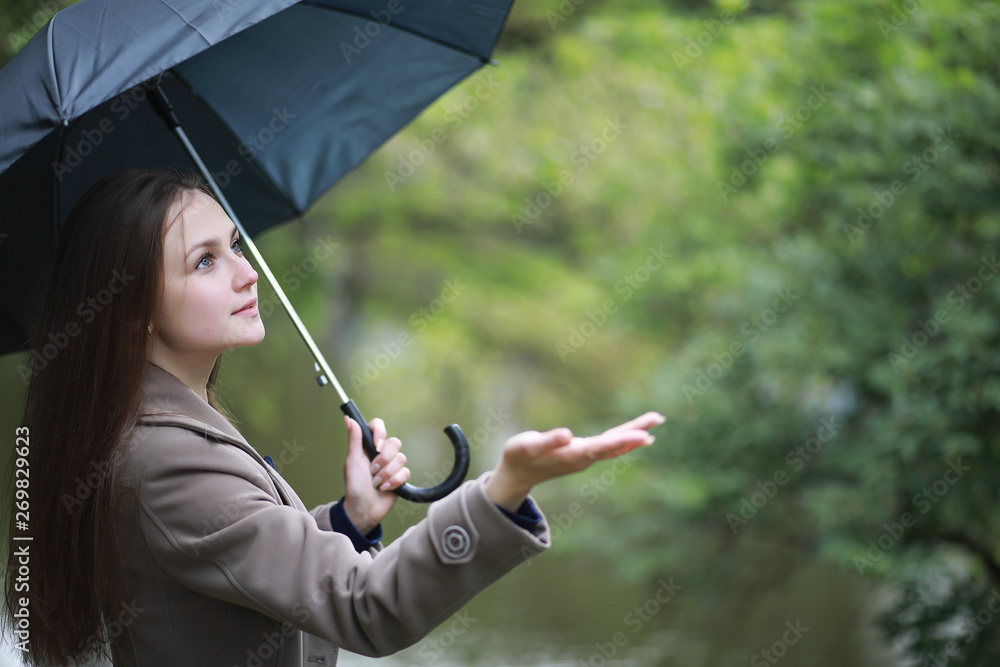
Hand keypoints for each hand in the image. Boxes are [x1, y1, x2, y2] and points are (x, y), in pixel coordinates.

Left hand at [341, 416, 410, 534]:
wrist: (363, 509)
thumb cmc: (354, 486)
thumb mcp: (352, 461)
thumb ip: (354, 439)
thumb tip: (349, 418)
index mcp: (368, 446)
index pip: (378, 426)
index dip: (380, 433)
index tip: (376, 445)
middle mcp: (381, 453)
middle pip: (394, 442)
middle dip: (383, 460)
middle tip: (372, 470)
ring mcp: (391, 465)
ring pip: (401, 458)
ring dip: (386, 474)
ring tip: (376, 483)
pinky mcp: (400, 477)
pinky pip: (405, 472)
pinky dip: (393, 482)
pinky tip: (384, 488)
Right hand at [485, 411, 664, 511]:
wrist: (518, 475)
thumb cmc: (519, 457)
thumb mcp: (527, 447)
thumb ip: (547, 442)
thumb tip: (567, 435)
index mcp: (572, 455)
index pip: (603, 446)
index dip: (623, 440)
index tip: (643, 435)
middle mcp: (583, 458)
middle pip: (615, 444)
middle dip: (636, 432)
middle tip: (658, 418)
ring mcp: (585, 458)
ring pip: (615, 444)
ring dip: (634, 434)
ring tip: (655, 421)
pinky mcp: (583, 454)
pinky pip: (610, 446)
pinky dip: (625, 439)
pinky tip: (637, 436)